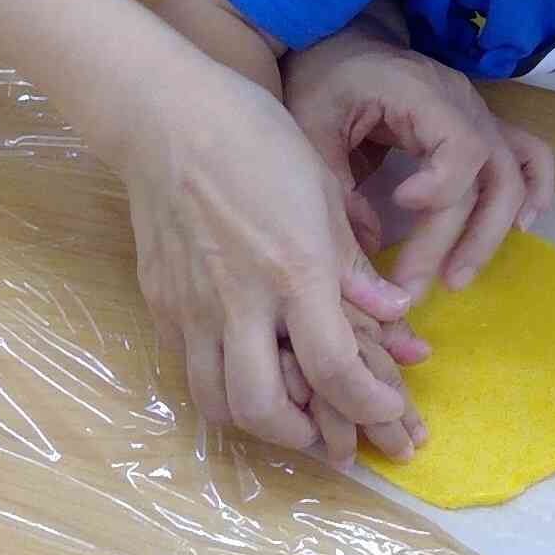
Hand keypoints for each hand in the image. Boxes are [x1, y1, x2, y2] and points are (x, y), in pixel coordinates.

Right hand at [117, 55, 425, 456]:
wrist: (166, 117)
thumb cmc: (256, 140)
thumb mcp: (322, 193)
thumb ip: (353, 266)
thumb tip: (394, 315)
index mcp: (294, 270)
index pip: (335, 369)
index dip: (370, 406)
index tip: (390, 409)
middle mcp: (240, 300)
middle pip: (264, 410)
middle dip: (304, 437)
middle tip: (331, 431)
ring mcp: (192, 305)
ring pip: (217, 402)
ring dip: (257, 420)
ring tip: (286, 410)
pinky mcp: (161, 301)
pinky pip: (189, 365)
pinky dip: (221, 383)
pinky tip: (242, 364)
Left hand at [284, 32, 553, 299]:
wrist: (339, 42)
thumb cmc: (322, 79)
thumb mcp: (310, 123)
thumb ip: (336, 182)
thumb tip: (371, 241)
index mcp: (421, 92)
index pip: (461, 147)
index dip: (440, 188)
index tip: (397, 202)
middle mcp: (462, 101)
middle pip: (488, 176)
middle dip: (459, 238)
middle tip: (418, 285)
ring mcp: (478, 112)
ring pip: (512, 176)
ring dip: (491, 232)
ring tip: (456, 277)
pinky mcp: (479, 125)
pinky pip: (528, 155)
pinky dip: (533, 190)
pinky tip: (522, 227)